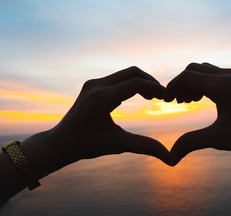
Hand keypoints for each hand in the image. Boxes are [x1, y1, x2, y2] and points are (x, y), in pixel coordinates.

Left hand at [47, 66, 170, 164]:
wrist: (60, 143)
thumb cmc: (86, 145)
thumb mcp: (117, 145)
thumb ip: (145, 147)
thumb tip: (170, 158)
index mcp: (101, 99)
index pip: (136, 83)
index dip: (155, 88)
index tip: (167, 98)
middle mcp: (96, 86)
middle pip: (133, 72)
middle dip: (150, 82)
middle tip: (162, 97)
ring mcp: (93, 83)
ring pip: (126, 73)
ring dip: (142, 82)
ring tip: (153, 98)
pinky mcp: (92, 85)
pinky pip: (118, 78)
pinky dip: (132, 84)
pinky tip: (140, 97)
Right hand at [165, 63, 230, 164]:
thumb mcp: (219, 139)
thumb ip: (191, 143)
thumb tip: (170, 158)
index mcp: (221, 86)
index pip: (187, 76)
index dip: (172, 87)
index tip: (166, 101)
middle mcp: (230, 75)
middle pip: (194, 69)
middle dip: (182, 84)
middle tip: (178, 103)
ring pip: (207, 70)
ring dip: (194, 82)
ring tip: (190, 102)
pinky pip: (218, 74)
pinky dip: (207, 82)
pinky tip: (207, 100)